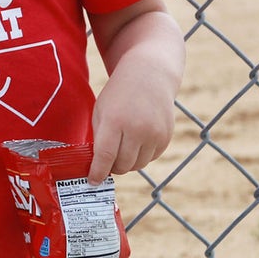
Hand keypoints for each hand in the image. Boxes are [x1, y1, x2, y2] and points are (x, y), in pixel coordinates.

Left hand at [88, 63, 176, 183]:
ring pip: (137, 165)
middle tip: (107, 162)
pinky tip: (136, 141)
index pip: (105, 156)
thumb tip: (97, 166)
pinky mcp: (166, 136)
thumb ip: (98, 137)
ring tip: (122, 148)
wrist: (149, 75)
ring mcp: (154, 133)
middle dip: (112, 167)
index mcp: (115, 120)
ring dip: (127, 163)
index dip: (97, 172)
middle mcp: (137, 128)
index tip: (92, 182)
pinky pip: (150, 158)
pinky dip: (141, 156)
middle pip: (122, 165)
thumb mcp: (100, 110)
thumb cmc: (118, 94)